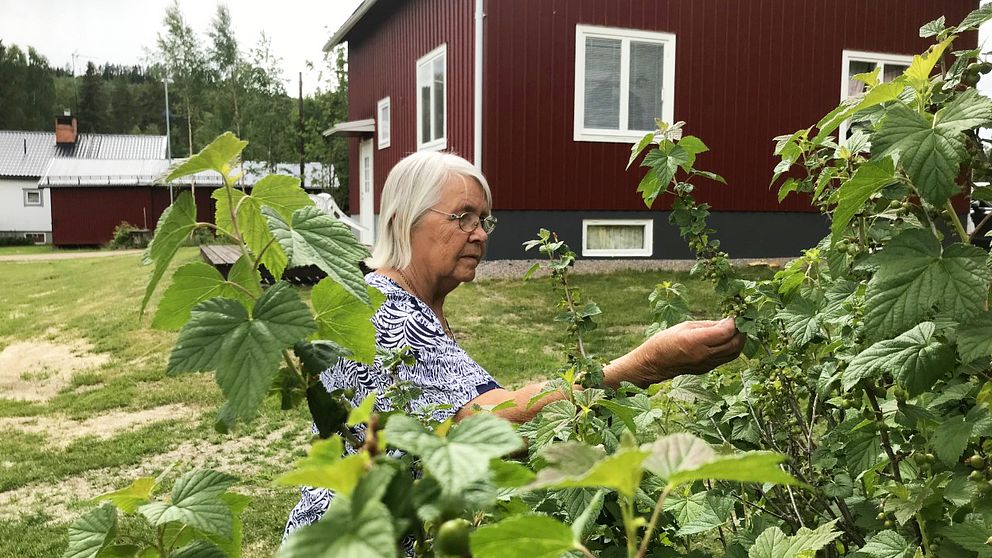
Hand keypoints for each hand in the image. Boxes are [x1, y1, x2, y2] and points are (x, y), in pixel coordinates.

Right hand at [607, 318, 744, 386]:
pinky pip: (725, 359)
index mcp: (695, 341)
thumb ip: (708, 325)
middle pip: (734, 344)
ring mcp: (706, 365)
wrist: (653, 363)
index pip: (726, 332)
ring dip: (738, 341)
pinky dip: (730, 348)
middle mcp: (703, 355)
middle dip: (741, 332)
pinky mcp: (707, 369)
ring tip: (735, 331)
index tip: (732, 315)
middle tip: (739, 322)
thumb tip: (728, 322)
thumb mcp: (685, 326)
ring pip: (733, 353)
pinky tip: (726, 340)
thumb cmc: (665, 340)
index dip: (733, 322)